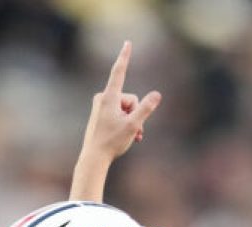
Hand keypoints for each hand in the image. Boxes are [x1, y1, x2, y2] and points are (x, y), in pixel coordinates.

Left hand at [79, 41, 161, 161]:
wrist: (94, 158)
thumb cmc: (112, 142)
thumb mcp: (133, 125)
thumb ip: (146, 109)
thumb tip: (157, 94)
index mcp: (109, 97)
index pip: (119, 71)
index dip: (125, 56)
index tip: (127, 43)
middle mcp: (103, 98)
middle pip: (129, 99)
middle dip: (136, 113)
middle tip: (136, 131)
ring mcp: (100, 106)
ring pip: (125, 108)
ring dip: (132, 121)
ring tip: (132, 137)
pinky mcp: (100, 114)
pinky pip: (118, 114)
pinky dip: (124, 123)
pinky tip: (127, 136)